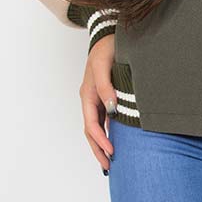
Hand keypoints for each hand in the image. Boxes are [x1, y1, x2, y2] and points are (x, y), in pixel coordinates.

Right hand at [79, 35, 116, 169]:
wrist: (108, 35)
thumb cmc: (106, 48)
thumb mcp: (103, 64)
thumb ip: (106, 86)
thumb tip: (112, 108)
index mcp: (87, 94)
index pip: (91, 124)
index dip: (101, 140)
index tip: (112, 152)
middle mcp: (90, 99)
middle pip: (91, 131)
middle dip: (98, 149)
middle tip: (108, 167)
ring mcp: (96, 100)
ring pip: (96, 128)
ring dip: (101, 145)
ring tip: (109, 161)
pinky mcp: (104, 98)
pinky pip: (103, 120)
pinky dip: (107, 134)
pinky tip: (114, 143)